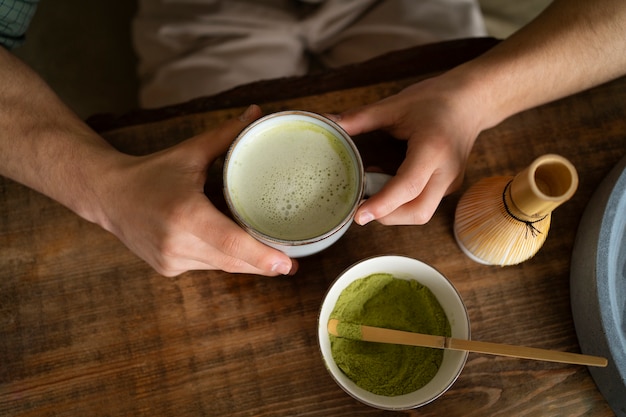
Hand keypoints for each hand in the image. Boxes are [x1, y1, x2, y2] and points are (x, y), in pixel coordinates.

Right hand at [96, 105, 296, 276]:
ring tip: (268, 257)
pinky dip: (220, 259)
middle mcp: (177, 242)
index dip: (261, 257)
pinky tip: (228, 249)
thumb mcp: (190, 152)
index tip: (287, 265)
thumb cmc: (152, 172)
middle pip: (232, 261)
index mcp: (186, 213)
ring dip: (243, 262)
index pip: (231, 243)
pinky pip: (205, 267)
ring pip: (220, 267)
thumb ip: (226, 135)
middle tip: (290, 262)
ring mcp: (170, 260)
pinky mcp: (167, 269)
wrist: (107, 195)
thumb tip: (257, 113)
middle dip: (262, 264)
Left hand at [336, 75, 481, 224]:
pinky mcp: (449, 186)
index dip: (382, 204)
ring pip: (421, 213)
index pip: (408, 187)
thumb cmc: (436, 100)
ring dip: (393, 210)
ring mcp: (451, 182)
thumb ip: (360, 118)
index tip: (359, 215)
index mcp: (433, 149)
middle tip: (360, 204)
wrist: (472, 100)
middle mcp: (446, 171)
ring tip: (373, 185)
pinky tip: (388, 179)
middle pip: (418, 212)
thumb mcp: (395, 105)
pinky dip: (402, 202)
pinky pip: (424, 203)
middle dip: (386, 216)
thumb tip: (328, 123)